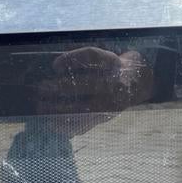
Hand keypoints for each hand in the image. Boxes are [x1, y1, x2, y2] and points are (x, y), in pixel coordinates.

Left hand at [35, 47, 152, 134]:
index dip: (72, 59)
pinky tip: (51, 124)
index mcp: (112, 63)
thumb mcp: (105, 55)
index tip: (55, 65)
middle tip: (41, 88)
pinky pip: (84, 124)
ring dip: (59, 109)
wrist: (140, 82)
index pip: (92, 56)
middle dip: (60, 87)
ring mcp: (111, 102)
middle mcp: (114, 83)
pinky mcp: (106, 117)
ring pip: (83, 108)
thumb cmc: (114, 66)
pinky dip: (66, 126)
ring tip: (41, 108)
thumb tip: (55, 66)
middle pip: (85, 84)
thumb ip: (84, 58)